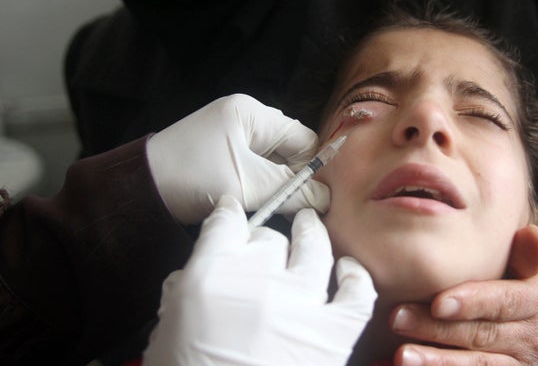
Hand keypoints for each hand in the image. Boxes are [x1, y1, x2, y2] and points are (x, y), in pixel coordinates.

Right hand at [143, 195, 376, 365]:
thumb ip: (184, 290)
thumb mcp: (167, 330)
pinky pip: (356, 291)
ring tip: (310, 226)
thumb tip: (200, 271)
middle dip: (264, 241)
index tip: (231, 217)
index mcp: (210, 276)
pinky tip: (346, 270)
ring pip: (314, 246)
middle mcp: (258, 280)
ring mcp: (300, 304)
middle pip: (269, 237)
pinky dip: (354, 276)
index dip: (229, 217)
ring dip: (311, 233)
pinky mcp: (332, 334)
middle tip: (263, 251)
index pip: (226, 222)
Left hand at [147, 94, 329, 222]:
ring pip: (272, 161)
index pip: (303, 138)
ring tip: (270, 205)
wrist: (136, 190)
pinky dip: (258, 184)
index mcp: (252, 113)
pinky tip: (253, 201)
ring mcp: (230, 133)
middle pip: (289, 149)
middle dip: (293, 177)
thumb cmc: (189, 178)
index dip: (312, 168)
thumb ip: (292, 191)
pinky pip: (253, 166)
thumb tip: (327, 200)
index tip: (315, 199)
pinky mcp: (220, 152)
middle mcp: (244, 117)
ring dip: (275, 183)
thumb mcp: (247, 186)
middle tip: (295, 207)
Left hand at [390, 225, 537, 365]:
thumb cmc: (524, 280)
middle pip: (481, 336)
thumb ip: (528, 253)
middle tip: (397, 319)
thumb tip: (532, 234)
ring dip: (436, 362)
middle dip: (436, 330)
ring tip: (401, 356)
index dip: (472, 303)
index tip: (437, 303)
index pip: (505, 302)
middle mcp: (534, 340)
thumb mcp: (534, 265)